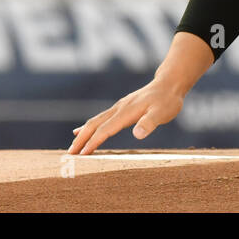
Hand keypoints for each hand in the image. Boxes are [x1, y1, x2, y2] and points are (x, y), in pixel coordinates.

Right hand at [68, 78, 185, 155]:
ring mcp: (119, 108)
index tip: (82, 155)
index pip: (105, 130)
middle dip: (81, 140)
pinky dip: (89, 127)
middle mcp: (119, 109)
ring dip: (83, 134)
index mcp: (126, 112)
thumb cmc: (167, 100)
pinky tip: (82, 131)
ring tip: (73, 147)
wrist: (169, 84)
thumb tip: (137, 134)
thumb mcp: (162, 113)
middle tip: (69, 154)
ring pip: (95, 121)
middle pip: (94, 125)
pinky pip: (100, 119)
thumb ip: (149, 123)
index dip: (93, 142)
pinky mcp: (121, 108)